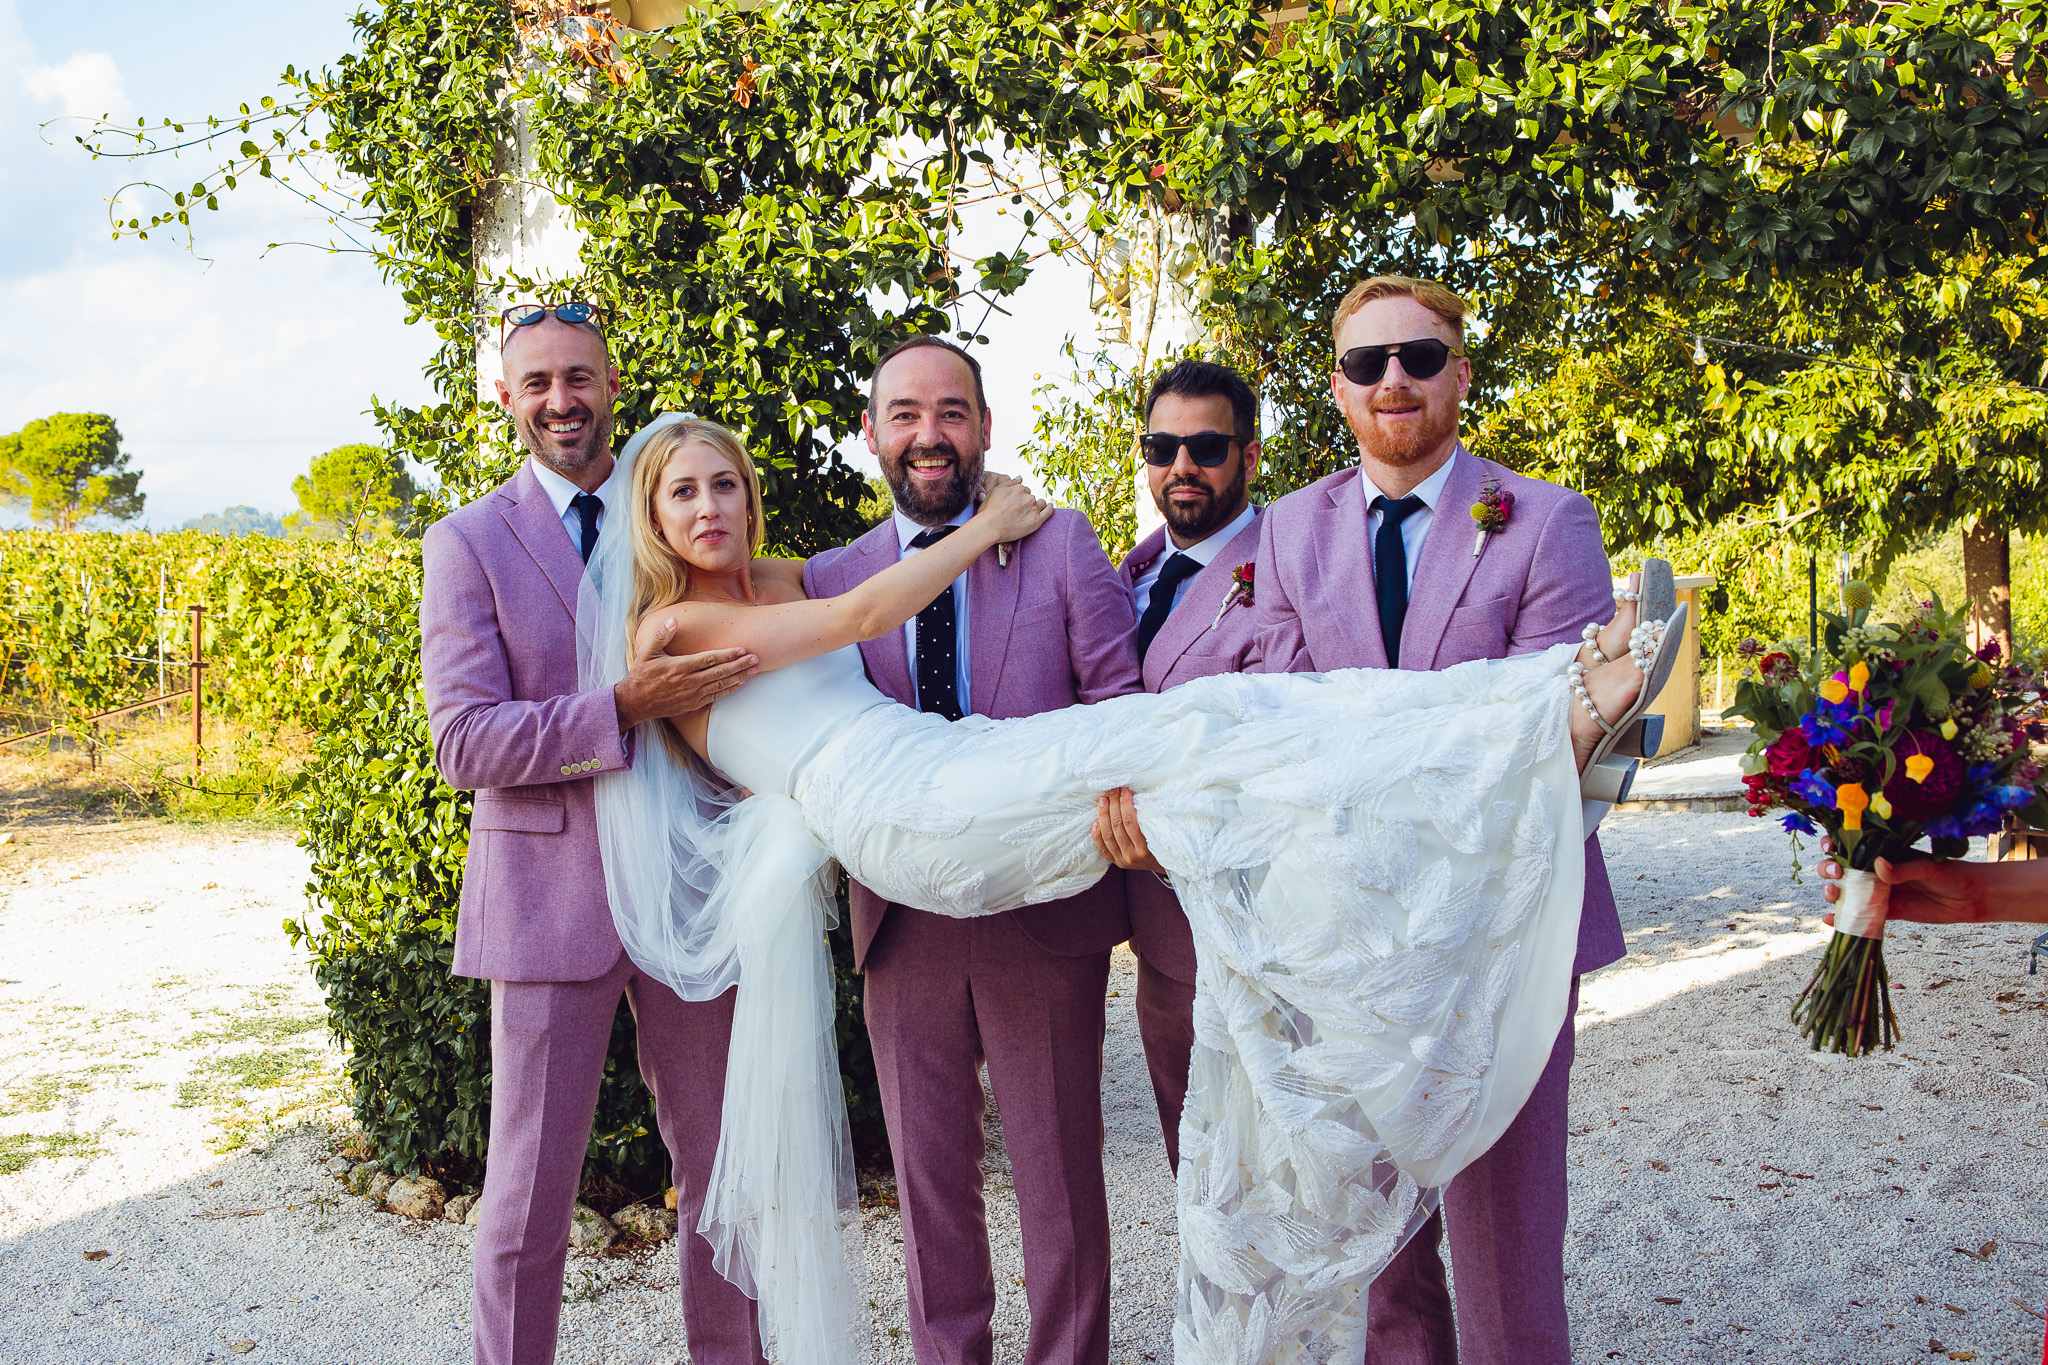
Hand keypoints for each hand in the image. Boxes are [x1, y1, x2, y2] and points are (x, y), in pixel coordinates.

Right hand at [613, 618, 757, 729]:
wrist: (635, 702)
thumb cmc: (641, 675)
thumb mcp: (647, 652)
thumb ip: (661, 635)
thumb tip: (674, 619)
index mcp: (679, 667)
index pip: (709, 659)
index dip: (727, 654)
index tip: (742, 649)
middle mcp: (688, 682)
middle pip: (720, 672)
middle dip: (739, 665)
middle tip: (756, 658)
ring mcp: (692, 695)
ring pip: (721, 685)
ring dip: (739, 677)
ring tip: (754, 670)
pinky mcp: (692, 704)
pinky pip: (715, 697)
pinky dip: (729, 690)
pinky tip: (740, 683)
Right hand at [972, 473, 1051, 543]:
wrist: (989, 526)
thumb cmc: (989, 510)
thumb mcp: (995, 490)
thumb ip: (1010, 483)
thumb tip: (1020, 478)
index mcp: (1019, 489)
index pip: (1023, 491)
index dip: (1019, 497)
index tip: (1015, 503)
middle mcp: (1028, 497)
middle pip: (1031, 497)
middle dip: (1026, 502)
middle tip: (1018, 510)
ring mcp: (1033, 509)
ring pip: (1040, 503)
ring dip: (1037, 505)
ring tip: (1031, 511)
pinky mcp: (1037, 520)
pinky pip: (1048, 512)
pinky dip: (1050, 508)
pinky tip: (1050, 506)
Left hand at [1092, 787, 1165, 875]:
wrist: (1168, 864)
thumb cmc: (1168, 843)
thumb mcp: (1166, 829)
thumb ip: (1156, 815)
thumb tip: (1147, 798)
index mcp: (1146, 848)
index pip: (1131, 822)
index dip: (1125, 804)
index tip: (1124, 791)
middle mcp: (1133, 856)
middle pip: (1118, 826)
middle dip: (1114, 805)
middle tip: (1112, 791)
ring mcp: (1123, 860)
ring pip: (1108, 835)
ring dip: (1103, 815)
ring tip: (1103, 800)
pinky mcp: (1117, 862)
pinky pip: (1103, 848)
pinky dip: (1097, 835)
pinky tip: (1095, 821)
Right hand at [1818, 854, 1989, 924]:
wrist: (1970, 899)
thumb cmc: (1951, 874)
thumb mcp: (1928, 867)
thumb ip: (1903, 868)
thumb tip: (1878, 865)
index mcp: (1883, 852)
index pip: (1851, 845)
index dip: (1834, 844)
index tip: (1829, 847)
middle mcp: (1875, 871)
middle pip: (1841, 869)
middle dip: (1829, 870)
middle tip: (1837, 875)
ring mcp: (1879, 892)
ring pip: (1846, 892)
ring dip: (1832, 893)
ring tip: (1834, 896)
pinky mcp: (1885, 913)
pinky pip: (1860, 915)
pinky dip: (1843, 919)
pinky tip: (1831, 920)